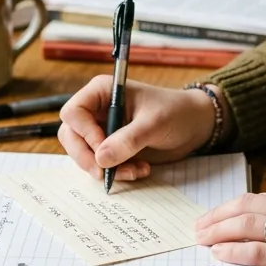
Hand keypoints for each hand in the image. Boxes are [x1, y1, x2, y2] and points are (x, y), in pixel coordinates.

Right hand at [58, 76, 216, 183]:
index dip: (83, 133)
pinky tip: (139, 170)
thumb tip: (101, 159)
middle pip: (71, 136)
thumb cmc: (176, 112)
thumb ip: (128, 139)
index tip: (103, 149)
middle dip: (87, 157)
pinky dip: (116, 172)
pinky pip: (100, 164)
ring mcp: (101, 130)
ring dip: (104, 169)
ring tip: (134, 171)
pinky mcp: (110, 148)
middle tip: (105, 174)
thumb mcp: (154, 123)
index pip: (73, 113)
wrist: (194, 126)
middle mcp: (96, 110)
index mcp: (102, 92)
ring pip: (83, 154)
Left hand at [195, 188, 265, 265]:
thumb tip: (265, 226)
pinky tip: (219, 255)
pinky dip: (232, 252)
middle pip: (247, 206)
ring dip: (217, 233)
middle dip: (217, 216)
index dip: (231, 206)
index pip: (260, 196)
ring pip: (247, 226)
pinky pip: (256, 252)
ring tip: (202, 241)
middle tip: (198, 227)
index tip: (215, 216)